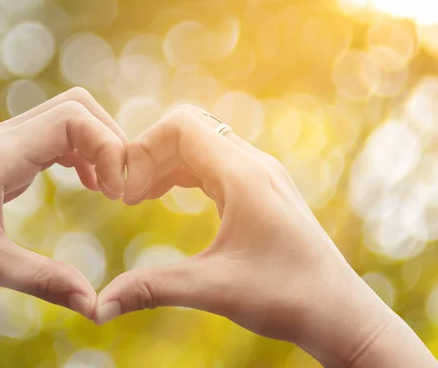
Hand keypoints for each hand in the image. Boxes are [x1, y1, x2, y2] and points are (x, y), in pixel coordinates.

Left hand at [0, 87, 125, 318]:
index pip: (74, 119)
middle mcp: (5, 138)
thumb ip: (44, 279)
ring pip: (66, 117)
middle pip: (76, 106)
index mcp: (2, 154)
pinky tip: (86, 183)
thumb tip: (94, 304)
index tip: (115, 192)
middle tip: (121, 184)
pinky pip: (53, 137)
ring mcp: (3, 143)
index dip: (107, 147)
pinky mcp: (2, 156)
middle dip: (109, 138)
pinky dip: (79, 152)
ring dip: (95, 144)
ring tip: (108, 187)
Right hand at [95, 105, 437, 366]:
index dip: (142, 148)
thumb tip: (98, 307)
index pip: (181, 125)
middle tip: (126, 197)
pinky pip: (214, 162)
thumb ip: (151, 288)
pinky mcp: (262, 189)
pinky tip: (167, 197)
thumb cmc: (286, 297)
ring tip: (139, 198)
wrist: (340, 312)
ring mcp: (261, 174)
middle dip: (150, 155)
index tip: (124, 193)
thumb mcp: (213, 289)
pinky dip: (184, 172)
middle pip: (188, 129)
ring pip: (201, 144)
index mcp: (243, 175)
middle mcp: (254, 164)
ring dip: (165, 163)